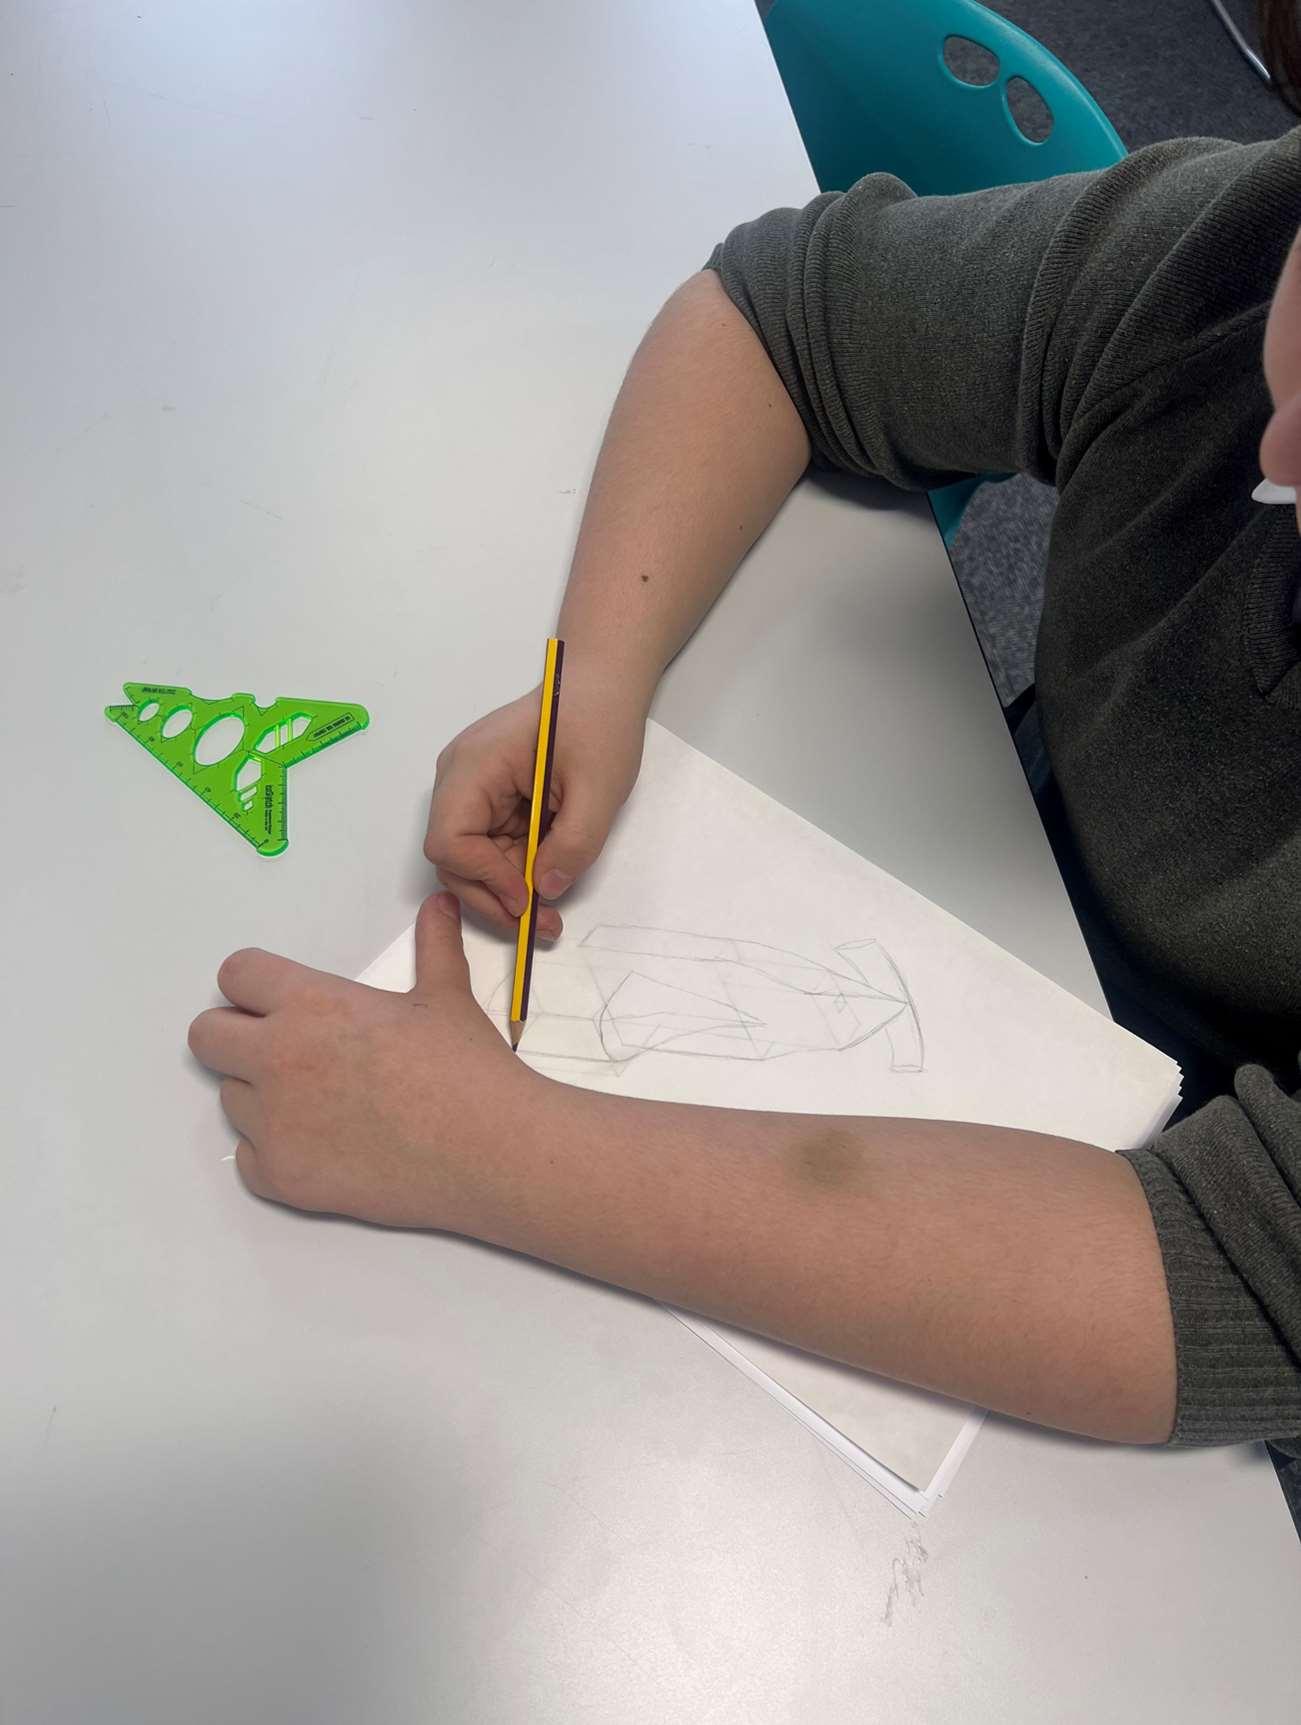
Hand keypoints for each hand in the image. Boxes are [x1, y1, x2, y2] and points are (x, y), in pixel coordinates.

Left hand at [188, 893, 538, 1228]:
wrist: (489, 1150)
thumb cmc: (467, 1069)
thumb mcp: (447, 996)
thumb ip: (432, 946)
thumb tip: (438, 906)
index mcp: (310, 1004)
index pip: (235, 974)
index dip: (256, 985)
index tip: (279, 1001)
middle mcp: (278, 1059)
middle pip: (206, 1036)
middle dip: (236, 1037)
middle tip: (287, 1051)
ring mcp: (275, 1124)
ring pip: (230, 1099)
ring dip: (262, 1098)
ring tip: (324, 1103)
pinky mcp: (283, 1178)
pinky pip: (248, 1159)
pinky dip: (278, 1152)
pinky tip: (326, 1146)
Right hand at [425, 667, 645, 937]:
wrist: (602, 686)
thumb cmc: (600, 722)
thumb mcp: (600, 788)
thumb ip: (573, 844)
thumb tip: (545, 892)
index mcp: (475, 766)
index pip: (449, 840)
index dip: (484, 877)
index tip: (527, 897)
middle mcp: (460, 779)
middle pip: (454, 858)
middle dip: (494, 896)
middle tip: (540, 924)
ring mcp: (473, 789)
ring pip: (473, 859)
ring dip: (507, 890)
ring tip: (549, 914)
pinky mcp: (491, 798)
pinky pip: (492, 846)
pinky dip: (516, 871)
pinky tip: (547, 882)